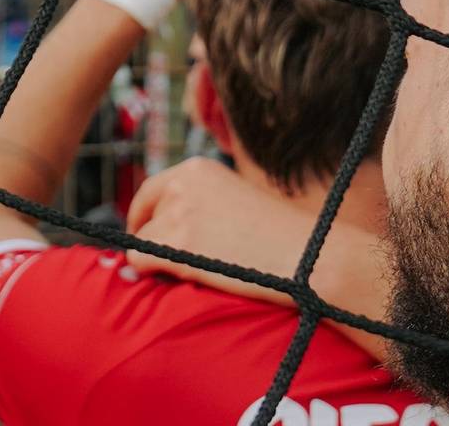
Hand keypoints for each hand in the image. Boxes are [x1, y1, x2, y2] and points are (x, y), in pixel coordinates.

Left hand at [122, 158, 391, 360]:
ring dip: (158, 260)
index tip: (148, 234)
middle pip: (143, 214)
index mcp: (197, 169)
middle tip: (167, 262)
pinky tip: (182, 280)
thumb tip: (168, 223)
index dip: (145, 216)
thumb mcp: (236, 198)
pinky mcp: (177, 244)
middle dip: (150, 238)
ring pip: (141, 241)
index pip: (151, 190)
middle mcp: (182, 183)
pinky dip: (153, 274)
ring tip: (193, 273)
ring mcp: (178, 213)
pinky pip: (140, 261)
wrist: (307, 256)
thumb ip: (201, 202)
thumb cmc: (281, 236)